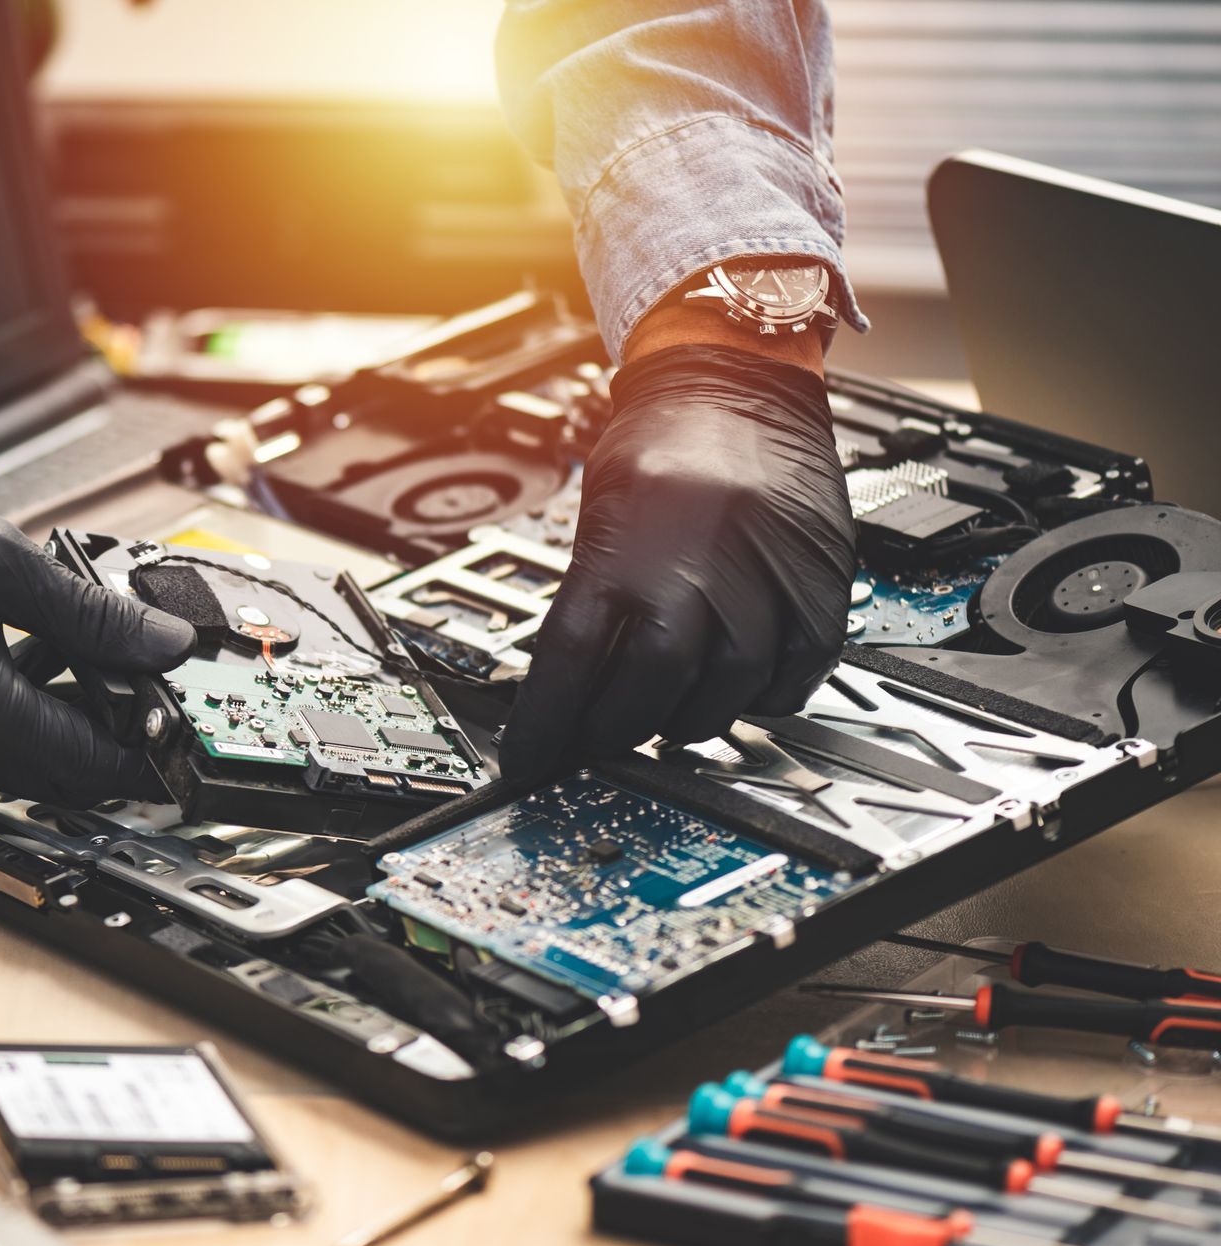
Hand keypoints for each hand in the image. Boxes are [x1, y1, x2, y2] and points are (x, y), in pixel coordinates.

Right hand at [0, 432, 195, 803]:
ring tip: (86, 656)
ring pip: (12, 760)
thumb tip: (165, 645)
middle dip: (107, 737)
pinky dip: (7, 715)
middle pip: (53, 771)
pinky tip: (24, 658)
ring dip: (56, 721)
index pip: (88, 763)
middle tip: (146, 694)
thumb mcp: (3, 563)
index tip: (184, 745)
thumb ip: (94, 616)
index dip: (148, 757)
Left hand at [499, 342, 853, 773]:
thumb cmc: (660, 443)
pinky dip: (762, 697)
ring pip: (725, 693)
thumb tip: (575, 687)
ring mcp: (763, 578)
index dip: (545, 728)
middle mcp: (693, 570)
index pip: (569, 666)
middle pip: (648, 690)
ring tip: (667, 710)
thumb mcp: (598, 517)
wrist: (736, 380)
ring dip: (688, 717)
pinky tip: (735, 687)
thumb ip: (593, 599)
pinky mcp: (818, 584)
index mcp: (622, 551)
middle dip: (617, 727)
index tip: (528, 763)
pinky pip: (795, 675)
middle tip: (603, 734)